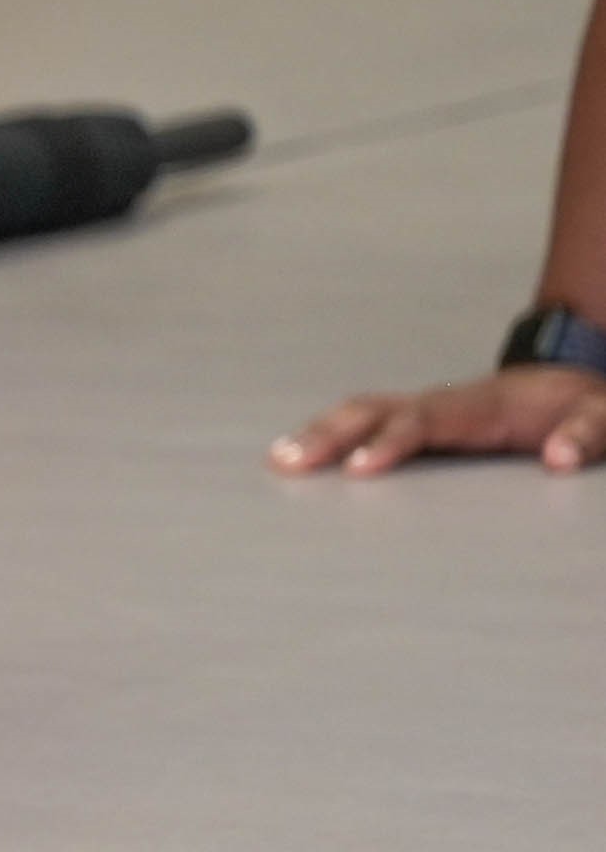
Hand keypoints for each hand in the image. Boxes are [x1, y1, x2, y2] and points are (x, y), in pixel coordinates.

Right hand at [273, 365, 605, 477]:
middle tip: (289, 462)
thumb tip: (558, 461)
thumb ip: (586, 433)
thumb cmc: (587, 404)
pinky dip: (331, 433)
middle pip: (375, 409)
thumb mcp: (604, 414)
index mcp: (483, 405)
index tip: (359, 469)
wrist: (575, 383)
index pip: (424, 419)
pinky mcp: (422, 421)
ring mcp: (429, 409)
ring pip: (363, 411)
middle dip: (329, 434)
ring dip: (319, 432)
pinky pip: (368, 421)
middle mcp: (446, 401)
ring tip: (279, 460)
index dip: (390, 441)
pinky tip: (304, 454)